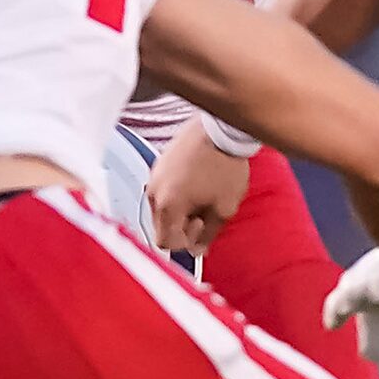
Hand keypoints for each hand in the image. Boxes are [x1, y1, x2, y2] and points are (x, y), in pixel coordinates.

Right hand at [146, 121, 254, 253]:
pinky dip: (176, 194)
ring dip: (179, 211)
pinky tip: (196, 184)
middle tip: (204, 213)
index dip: (186, 241)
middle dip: (182, 227)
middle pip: (161, 226)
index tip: (202, 228)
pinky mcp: (159, 164)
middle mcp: (155, 191)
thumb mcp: (224, 208)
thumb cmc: (224, 164)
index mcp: (168, 205)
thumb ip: (209, 234)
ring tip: (202, 197)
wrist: (221, 129)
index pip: (165, 242)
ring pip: (161, 208)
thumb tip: (199, 248)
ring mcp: (154, 176)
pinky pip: (163, 189)